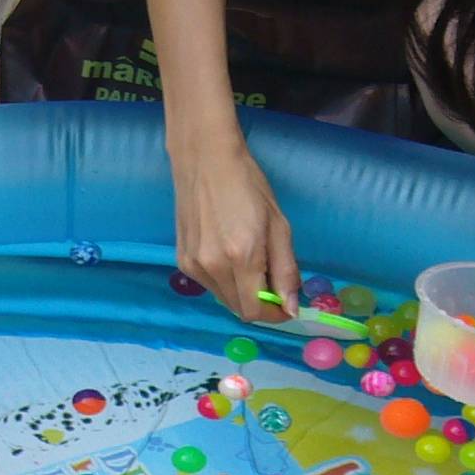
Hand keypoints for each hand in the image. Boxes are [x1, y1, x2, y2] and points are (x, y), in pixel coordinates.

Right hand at [173, 131, 298, 320]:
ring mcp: (194, 265)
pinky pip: (210, 285)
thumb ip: (286, 270)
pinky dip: (225, 281)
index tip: (286, 305)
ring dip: (242, 293)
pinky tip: (229, 255)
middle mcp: (213, 266)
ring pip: (224, 299)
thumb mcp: (279, 225)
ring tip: (250, 262)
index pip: (255, 310)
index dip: (274, 314)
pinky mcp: (182, 260)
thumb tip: (292, 308)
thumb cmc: (249, 185)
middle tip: (271, 279)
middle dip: (260, 303)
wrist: (206, 160)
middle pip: (238, 309)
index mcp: (242, 257)